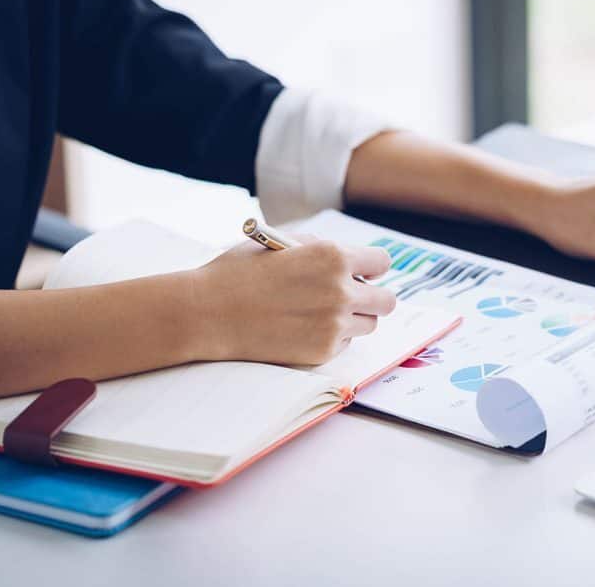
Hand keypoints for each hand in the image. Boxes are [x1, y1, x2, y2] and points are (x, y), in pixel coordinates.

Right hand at [190, 240, 396, 364]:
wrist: (207, 313)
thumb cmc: (238, 273)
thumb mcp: (281, 243)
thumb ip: (320, 247)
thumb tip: (349, 258)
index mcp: (332, 256)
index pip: (381, 262)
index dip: (372, 267)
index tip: (364, 273)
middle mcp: (340, 290)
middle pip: (386, 300)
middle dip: (373, 297)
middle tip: (355, 297)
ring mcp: (334, 324)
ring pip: (368, 324)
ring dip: (354, 318)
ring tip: (322, 312)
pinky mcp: (323, 351)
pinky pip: (344, 343)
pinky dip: (332, 337)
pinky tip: (303, 328)